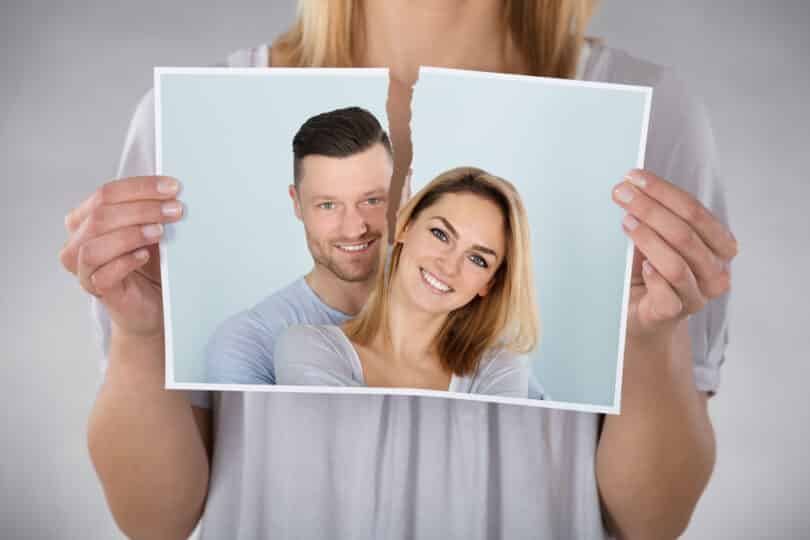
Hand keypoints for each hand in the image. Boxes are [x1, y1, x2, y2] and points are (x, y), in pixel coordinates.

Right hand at [59, 176, 183, 338]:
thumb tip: (171, 192)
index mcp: (87, 219)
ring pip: (94, 244)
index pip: (107, 193)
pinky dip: (125, 261)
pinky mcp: (97, 290)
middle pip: (101, 215)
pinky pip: (102, 274)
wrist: (154, 303)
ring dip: (131, 234)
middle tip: (174, 209)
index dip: (141, 187)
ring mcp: (85, 267)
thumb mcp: (152, 230)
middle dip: (142, 209)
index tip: (172, 187)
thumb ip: (152, 210)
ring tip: (159, 232)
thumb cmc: (150, 265)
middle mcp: (79, 241)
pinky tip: (144, 256)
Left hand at [612, 169, 737, 342]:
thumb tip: (629, 186)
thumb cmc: (651, 271)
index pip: (694, 211)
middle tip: (621, 193)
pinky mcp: (674, 313)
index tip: (633, 176)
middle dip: (649, 208)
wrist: (642, 314)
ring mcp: (698, 295)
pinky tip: (643, 266)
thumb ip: (655, 217)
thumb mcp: (657, 239)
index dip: (663, 191)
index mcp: (719, 246)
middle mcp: (715, 271)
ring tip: (626, 222)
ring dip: (648, 238)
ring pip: (677, 263)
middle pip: (685, 233)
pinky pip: (668, 294)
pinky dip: (655, 276)